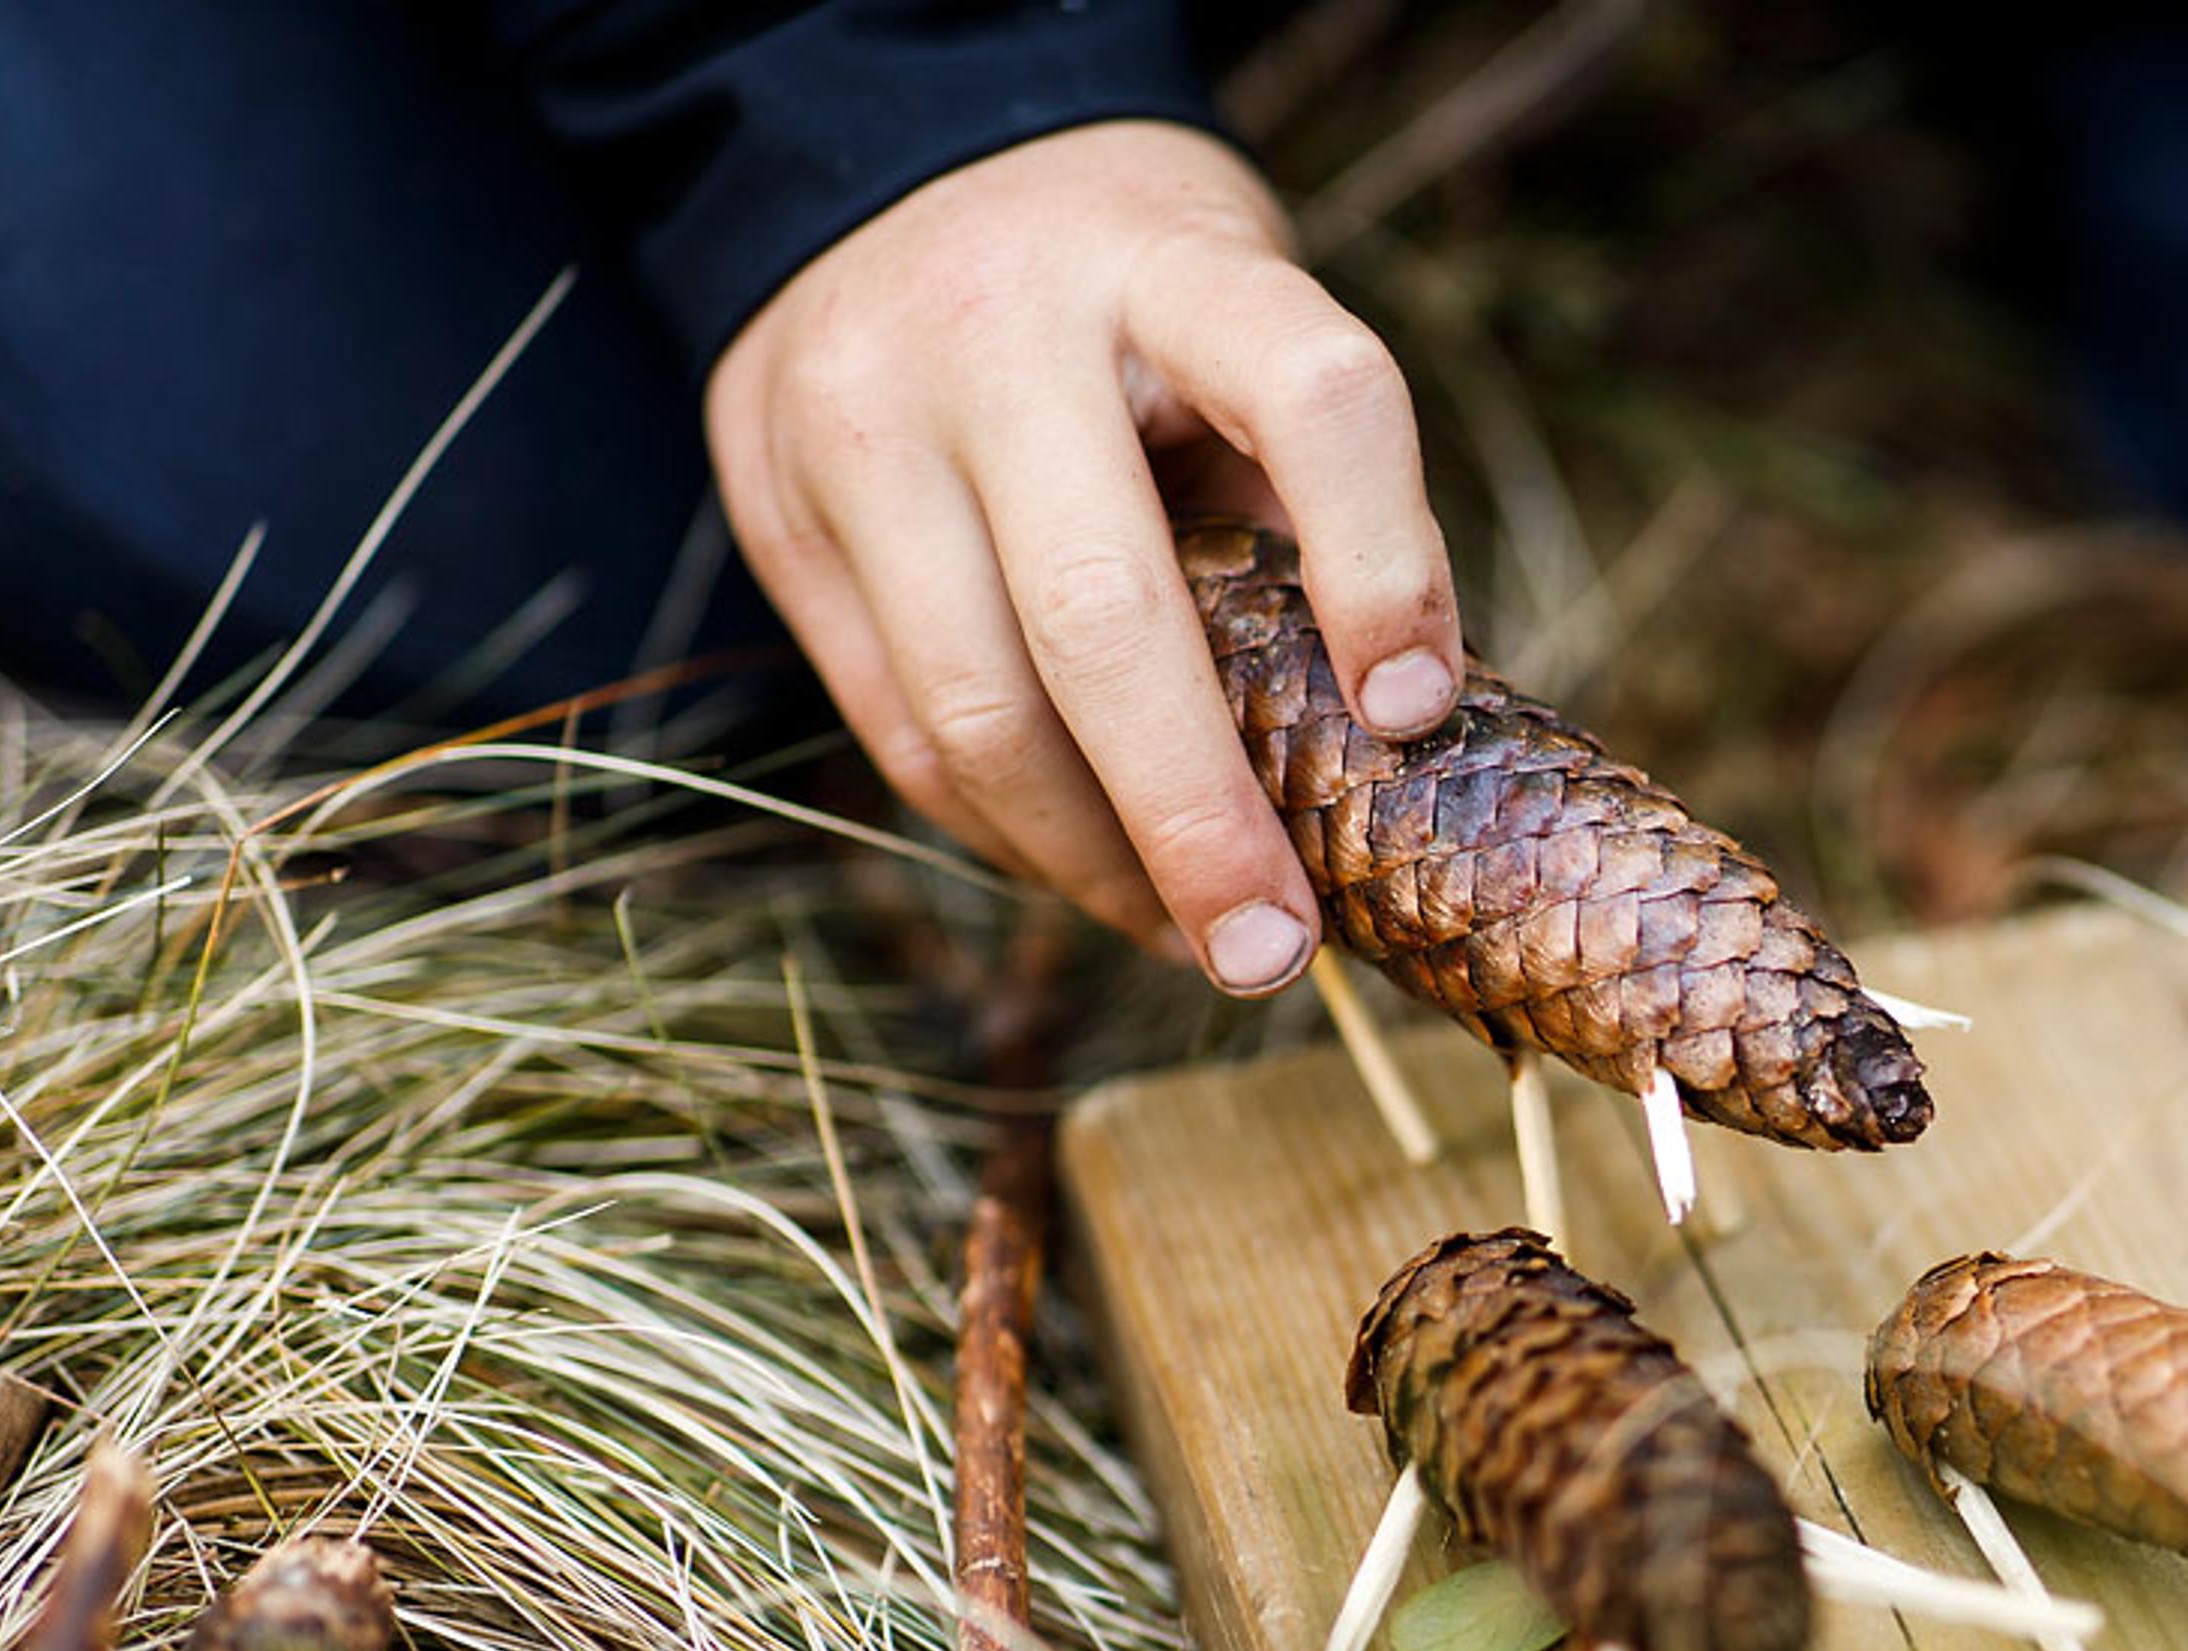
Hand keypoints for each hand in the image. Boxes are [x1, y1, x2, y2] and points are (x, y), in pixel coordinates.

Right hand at [706, 121, 1459, 990]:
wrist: (885, 159)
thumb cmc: (1132, 292)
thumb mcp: (1247, 326)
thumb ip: (1316, 504)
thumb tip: (1400, 748)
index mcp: (1169, 263)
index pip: (1311, 397)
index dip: (1382, 566)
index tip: (1415, 714)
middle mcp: (992, 335)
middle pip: (1097, 618)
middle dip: (1195, 822)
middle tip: (1273, 954)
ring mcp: (855, 422)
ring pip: (970, 711)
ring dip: (1093, 865)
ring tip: (1191, 936)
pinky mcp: (772, 510)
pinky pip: (896, 729)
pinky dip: (1004, 833)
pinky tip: (1089, 872)